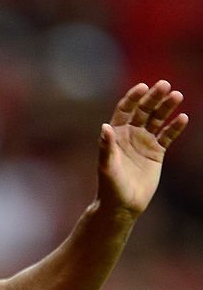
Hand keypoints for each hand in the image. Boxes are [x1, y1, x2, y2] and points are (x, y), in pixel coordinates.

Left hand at [98, 80, 187, 215]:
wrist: (123, 204)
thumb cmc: (110, 186)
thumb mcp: (107, 166)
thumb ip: (106, 146)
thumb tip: (105, 127)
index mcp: (116, 134)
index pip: (125, 110)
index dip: (133, 97)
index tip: (143, 87)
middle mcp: (130, 135)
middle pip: (143, 111)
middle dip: (153, 97)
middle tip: (165, 85)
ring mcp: (144, 142)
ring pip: (157, 120)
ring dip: (167, 107)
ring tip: (177, 95)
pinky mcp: (156, 152)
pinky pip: (167, 136)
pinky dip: (175, 127)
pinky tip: (183, 118)